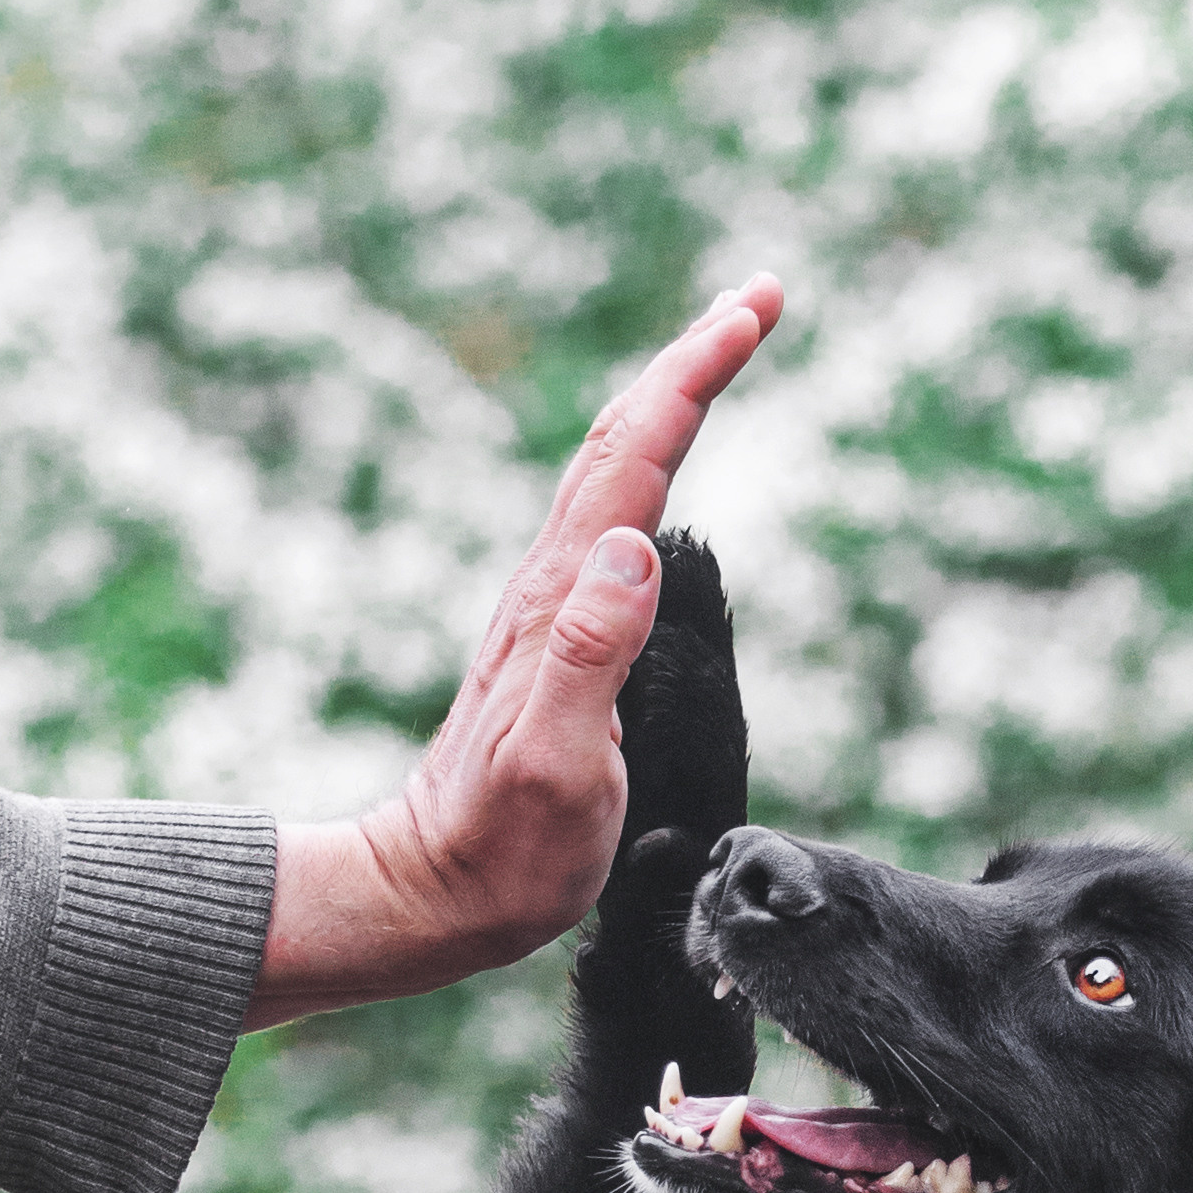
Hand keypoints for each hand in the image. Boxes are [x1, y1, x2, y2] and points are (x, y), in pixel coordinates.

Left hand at [247, 273, 782, 1020]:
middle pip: (620, 440)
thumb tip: (631, 546)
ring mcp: (549, 611)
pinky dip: (644, 464)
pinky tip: (656, 467)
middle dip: (691, 360)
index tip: (756, 311)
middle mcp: (552, 588)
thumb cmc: (500, 855)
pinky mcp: (552, 640)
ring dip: (667, 400)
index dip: (696, 378)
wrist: (430, 896)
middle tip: (761, 296)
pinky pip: (605, 519)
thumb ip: (589, 658)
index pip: (636, 461)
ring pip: (608, 471)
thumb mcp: (555, 770)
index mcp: (564, 604)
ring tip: (722, 348)